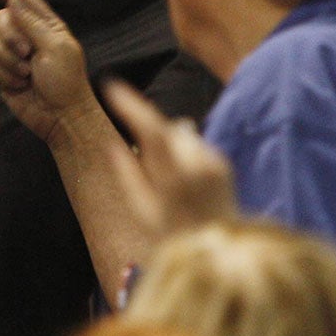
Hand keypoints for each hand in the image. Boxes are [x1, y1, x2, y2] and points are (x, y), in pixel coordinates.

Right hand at [0, 0, 94, 143]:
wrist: (62, 116)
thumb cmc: (67, 82)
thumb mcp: (55, 47)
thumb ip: (31, 23)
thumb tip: (13, 0)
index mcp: (45, 26)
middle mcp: (28, 37)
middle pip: (0, 20)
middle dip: (9, 36)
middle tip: (27, 52)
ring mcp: (14, 56)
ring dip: (8, 61)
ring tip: (27, 74)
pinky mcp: (4, 75)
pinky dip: (4, 77)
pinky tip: (20, 85)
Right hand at [101, 79, 235, 241]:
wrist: (218, 249)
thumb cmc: (171, 234)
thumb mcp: (140, 210)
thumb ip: (127, 174)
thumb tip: (112, 145)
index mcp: (172, 178)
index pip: (152, 129)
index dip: (132, 105)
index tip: (112, 86)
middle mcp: (197, 166)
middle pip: (165, 128)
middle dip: (148, 127)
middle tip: (138, 151)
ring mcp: (213, 164)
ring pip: (180, 134)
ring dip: (166, 141)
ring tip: (164, 174)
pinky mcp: (223, 164)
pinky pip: (194, 145)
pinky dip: (183, 151)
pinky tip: (182, 177)